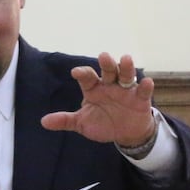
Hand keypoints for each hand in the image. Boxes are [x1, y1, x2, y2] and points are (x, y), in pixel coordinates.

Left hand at [40, 52, 156, 148]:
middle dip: (106, 63)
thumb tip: (43, 122)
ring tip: (126, 58)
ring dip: (126, 67)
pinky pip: (143, 91)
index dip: (82, 74)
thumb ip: (65, 120)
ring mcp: (126, 90)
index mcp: (94, 88)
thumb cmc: (102, 123)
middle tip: (103, 56)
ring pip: (126, 75)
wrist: (125, 133)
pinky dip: (145, 86)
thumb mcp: (82, 123)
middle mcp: (110, 85)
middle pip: (108, 70)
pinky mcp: (140, 99)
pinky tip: (146, 82)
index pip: (87, 78)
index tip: (76, 72)